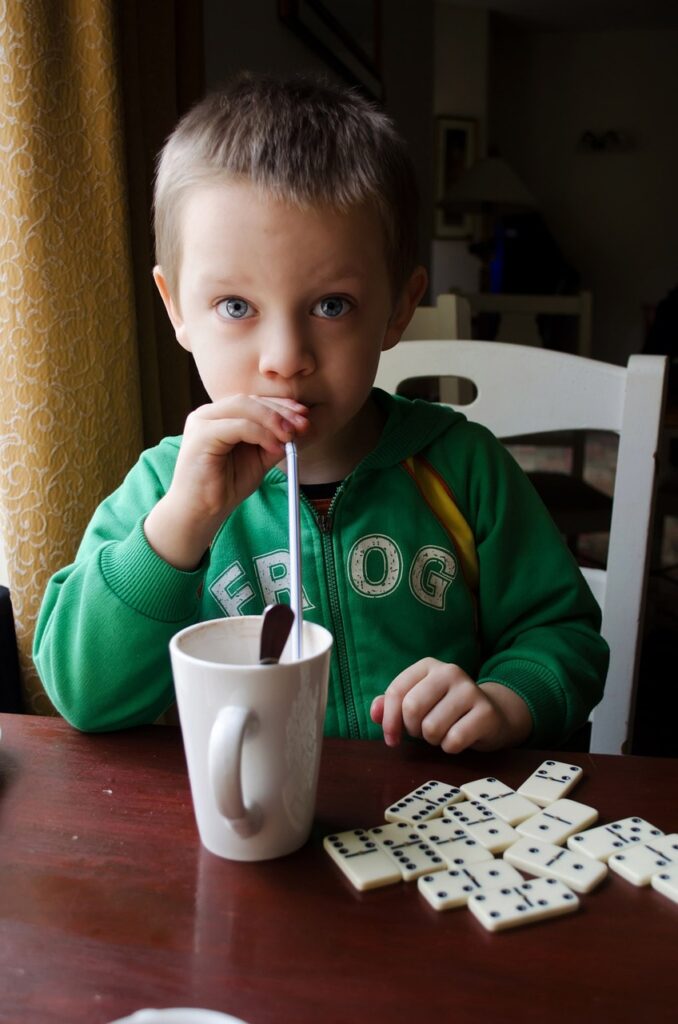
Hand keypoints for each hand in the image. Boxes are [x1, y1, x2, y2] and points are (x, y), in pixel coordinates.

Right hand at [144, 394, 308, 568]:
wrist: (201, 512)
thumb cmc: (225, 487)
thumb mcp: (259, 459)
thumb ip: (277, 441)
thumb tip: (304, 427)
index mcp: (221, 416)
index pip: (254, 400)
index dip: (281, 405)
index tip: (304, 415)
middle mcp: (209, 414)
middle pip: (250, 400)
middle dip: (281, 411)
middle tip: (303, 425)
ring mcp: (202, 421)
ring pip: (244, 407)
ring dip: (273, 420)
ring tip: (291, 437)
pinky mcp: (201, 435)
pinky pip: (238, 426)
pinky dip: (261, 434)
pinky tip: (275, 448)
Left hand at [370, 658, 531, 753]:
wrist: (492, 715)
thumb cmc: (446, 709)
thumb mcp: (418, 702)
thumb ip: (392, 705)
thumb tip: (375, 712)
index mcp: (428, 666)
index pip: (396, 691)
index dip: (388, 720)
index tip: (391, 738)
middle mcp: (450, 672)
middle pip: (412, 708)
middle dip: (413, 729)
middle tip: (423, 731)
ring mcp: (470, 690)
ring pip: (432, 727)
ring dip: (433, 739)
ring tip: (443, 732)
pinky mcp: (486, 712)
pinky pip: (454, 740)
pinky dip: (450, 747)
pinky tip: (458, 739)